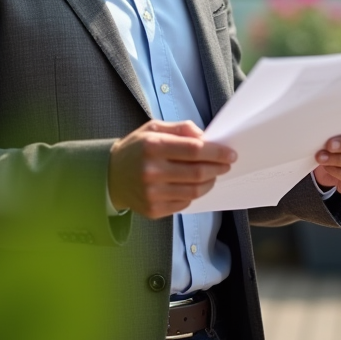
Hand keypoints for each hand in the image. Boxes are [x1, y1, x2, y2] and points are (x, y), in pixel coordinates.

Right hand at [108, 120, 236, 218]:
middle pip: (198, 173)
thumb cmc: (136, 149)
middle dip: (218, 168)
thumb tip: (205, 137)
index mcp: (152, 146)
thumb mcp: (153, 129)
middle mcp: (151, 171)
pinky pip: (184, 203)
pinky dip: (194, 194)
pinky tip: (192, 185)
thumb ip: (180, 129)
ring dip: (210, 183)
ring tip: (212, 175)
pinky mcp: (153, 210)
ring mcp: (152, 193)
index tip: (230, 154)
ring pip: (194, 191)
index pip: (194, 150)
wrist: (110, 176)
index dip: (217, 152)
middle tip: (226, 165)